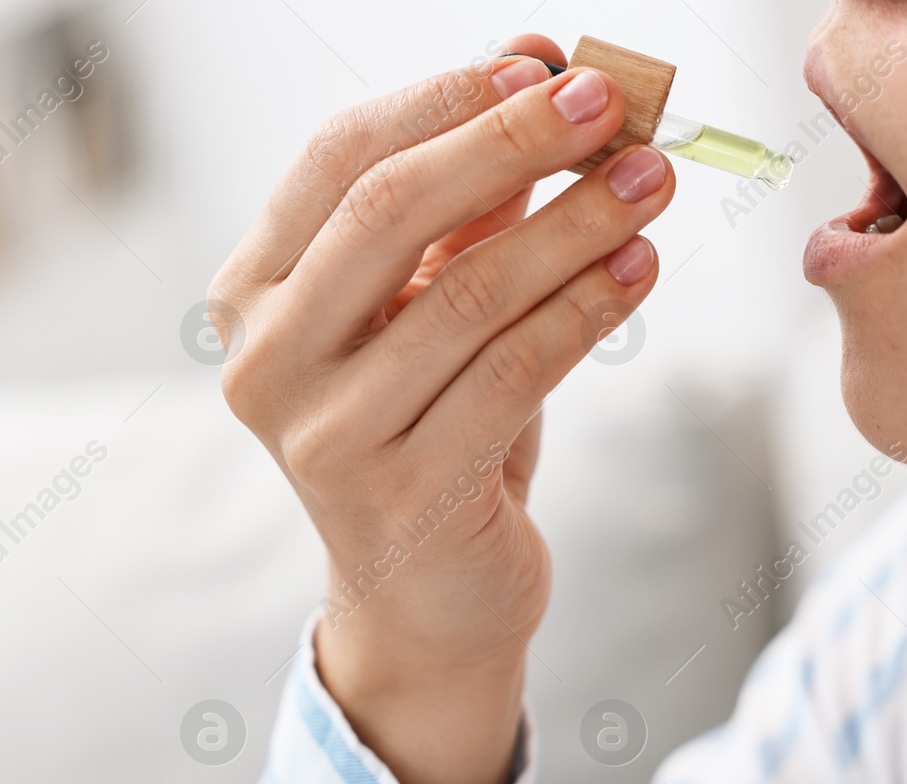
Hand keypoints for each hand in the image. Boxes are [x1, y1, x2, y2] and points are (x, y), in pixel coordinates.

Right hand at [211, 35, 674, 783]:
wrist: (426, 597)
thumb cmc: (431, 431)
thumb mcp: (433, 313)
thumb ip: (468, 212)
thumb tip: (540, 80)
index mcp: (254, 294)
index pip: (341, 159)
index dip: (445, 99)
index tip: (542, 62)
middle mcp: (267, 360)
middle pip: (389, 212)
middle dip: (511, 141)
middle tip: (611, 101)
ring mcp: (324, 434)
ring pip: (467, 293)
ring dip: (574, 224)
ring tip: (652, 181)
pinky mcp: (400, 494)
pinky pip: (515, 373)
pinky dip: (588, 309)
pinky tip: (639, 267)